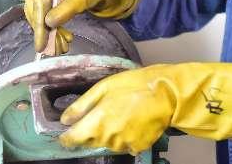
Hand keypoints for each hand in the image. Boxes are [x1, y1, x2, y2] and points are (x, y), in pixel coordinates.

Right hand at [24, 0, 142, 51]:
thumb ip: (67, 8)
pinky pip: (43, 22)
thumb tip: (49, 23)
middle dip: (47, 34)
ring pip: (39, 20)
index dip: (40, 26)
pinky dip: (52, 33)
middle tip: (58, 50)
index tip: (41, 45)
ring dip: (50, 36)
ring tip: (62, 48)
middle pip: (36, 14)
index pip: (40, 3)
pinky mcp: (42, 6)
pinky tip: (62, 40)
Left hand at [59, 62, 231, 154]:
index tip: (69, 130)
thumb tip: (64, 118)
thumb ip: (82, 105)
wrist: (167, 94)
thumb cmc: (135, 85)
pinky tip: (133, 121)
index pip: (72, 139)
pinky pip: (125, 145)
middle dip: (92, 130)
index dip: (68, 135)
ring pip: (108, 143)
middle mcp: (108, 138)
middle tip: (106, 111)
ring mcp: (123, 144)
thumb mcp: (105, 87)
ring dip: (109, 133)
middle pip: (90, 141)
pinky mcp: (137, 147)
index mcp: (97, 122)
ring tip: (122, 113)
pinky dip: (126, 136)